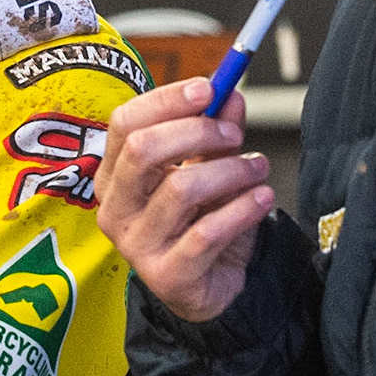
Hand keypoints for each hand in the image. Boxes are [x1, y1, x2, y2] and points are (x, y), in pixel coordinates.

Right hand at [94, 77, 273, 321]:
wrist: (211, 287)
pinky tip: (262, 197)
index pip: (125, 123)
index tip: (208, 88)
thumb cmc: (201, 222)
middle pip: (143, 149)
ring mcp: (136, 246)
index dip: (166, 99)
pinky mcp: (166, 276)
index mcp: (114, 175)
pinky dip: (241, 209)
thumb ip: (215, 133)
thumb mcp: (208, 170)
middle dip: (197, 132)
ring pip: (181, 188)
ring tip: (257, 170)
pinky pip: (206, 232)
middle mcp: (115, 209)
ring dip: (230, 171)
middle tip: (234, 135)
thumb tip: (229, 95)